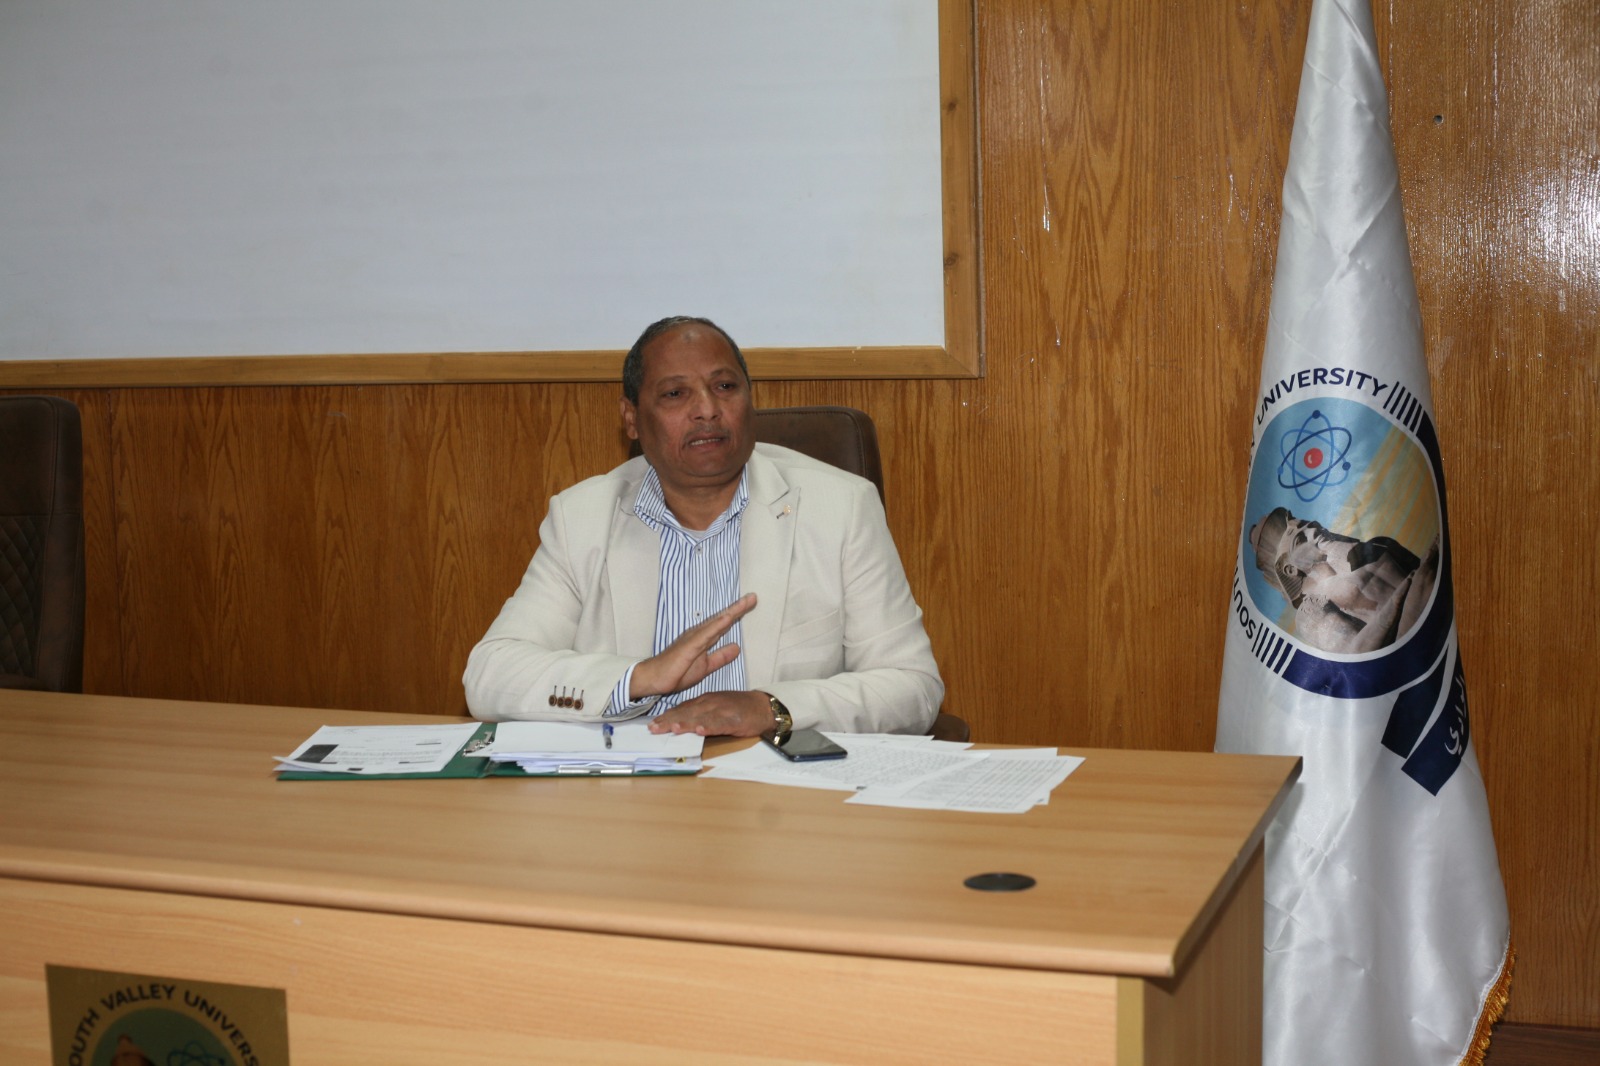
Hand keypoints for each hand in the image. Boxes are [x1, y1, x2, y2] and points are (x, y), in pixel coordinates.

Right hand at [629, 593, 756, 700]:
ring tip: (746, 602)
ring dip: (732, 612)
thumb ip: (720, 657)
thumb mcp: (706, 666)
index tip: (751, 604)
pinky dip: (718, 625)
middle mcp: (700, 633)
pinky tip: (728, 618)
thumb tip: (737, 647)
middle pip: (723, 619)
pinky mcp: (690, 645)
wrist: (655, 678)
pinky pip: (707, 634)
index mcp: (704, 638)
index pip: (724, 625)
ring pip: (717, 622)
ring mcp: (695, 637)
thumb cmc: (677, 671)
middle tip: (753, 597)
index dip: (737, 614)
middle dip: (738, 608)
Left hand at [648, 690, 772, 736]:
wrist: (764, 707)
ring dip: (686, 722)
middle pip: (687, 712)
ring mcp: (723, 710)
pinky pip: (721, 723)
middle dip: (669, 720)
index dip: (667, 716)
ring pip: (701, 716)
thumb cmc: (739, 709)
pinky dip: (710, 726)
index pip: (682, 708)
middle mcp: (711, 703)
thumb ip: (699, 712)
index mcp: (705, 701)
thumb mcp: (715, 707)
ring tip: (672, 727)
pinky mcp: (735, 719)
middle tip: (654, 729)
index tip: (652, 724)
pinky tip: (701, 730)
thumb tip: (680, 721)